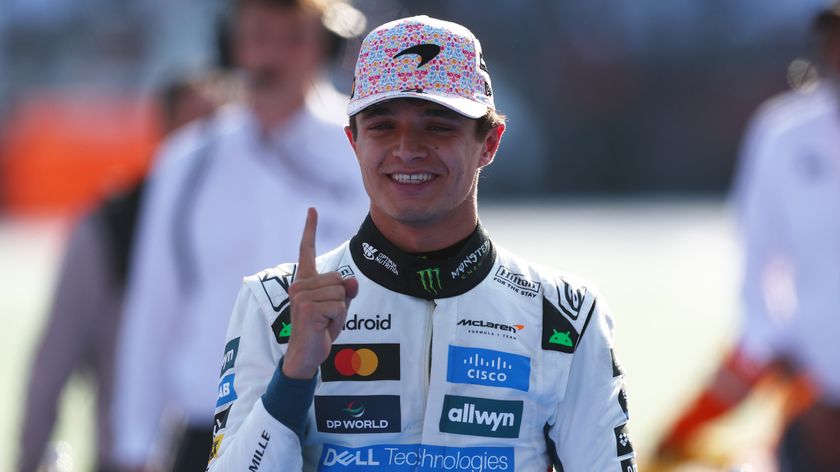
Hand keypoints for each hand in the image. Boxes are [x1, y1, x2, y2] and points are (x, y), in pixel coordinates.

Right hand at [282, 208, 358, 378]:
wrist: (306, 355)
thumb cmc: (321, 329)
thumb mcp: (338, 306)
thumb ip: (346, 291)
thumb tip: (351, 282)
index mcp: (304, 281)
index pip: (307, 251)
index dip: (310, 229)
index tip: (312, 209)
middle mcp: (299, 285)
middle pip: (338, 278)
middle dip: (341, 299)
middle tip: (327, 316)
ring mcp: (301, 296)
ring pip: (340, 293)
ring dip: (340, 311)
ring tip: (325, 322)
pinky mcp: (307, 308)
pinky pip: (339, 306)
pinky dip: (338, 319)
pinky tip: (324, 327)